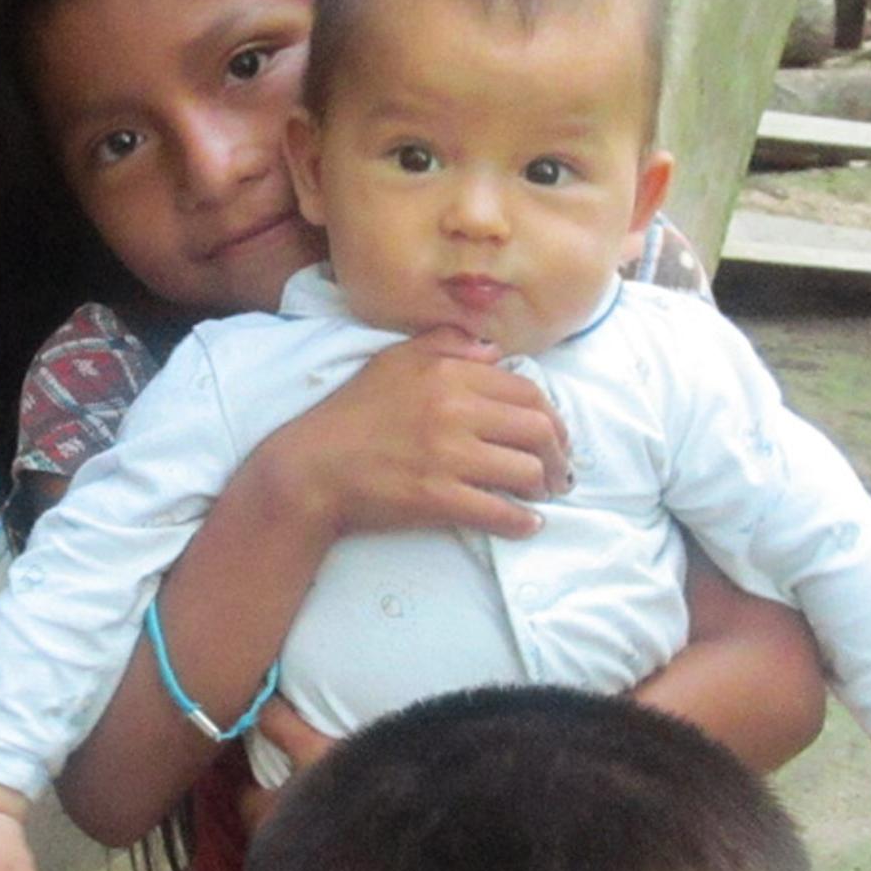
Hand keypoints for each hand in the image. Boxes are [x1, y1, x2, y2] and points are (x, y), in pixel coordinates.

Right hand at [252, 331, 567, 541]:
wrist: (311, 469)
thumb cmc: (350, 414)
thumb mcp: (391, 361)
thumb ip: (445, 345)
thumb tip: (493, 351)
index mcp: (448, 373)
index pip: (526, 391)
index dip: (552, 416)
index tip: (555, 435)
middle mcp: (454, 410)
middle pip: (537, 430)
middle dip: (557, 453)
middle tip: (558, 469)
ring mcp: (447, 456)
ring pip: (524, 471)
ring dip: (542, 486)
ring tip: (542, 494)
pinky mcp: (437, 497)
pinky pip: (497, 512)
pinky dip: (521, 522)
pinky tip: (528, 525)